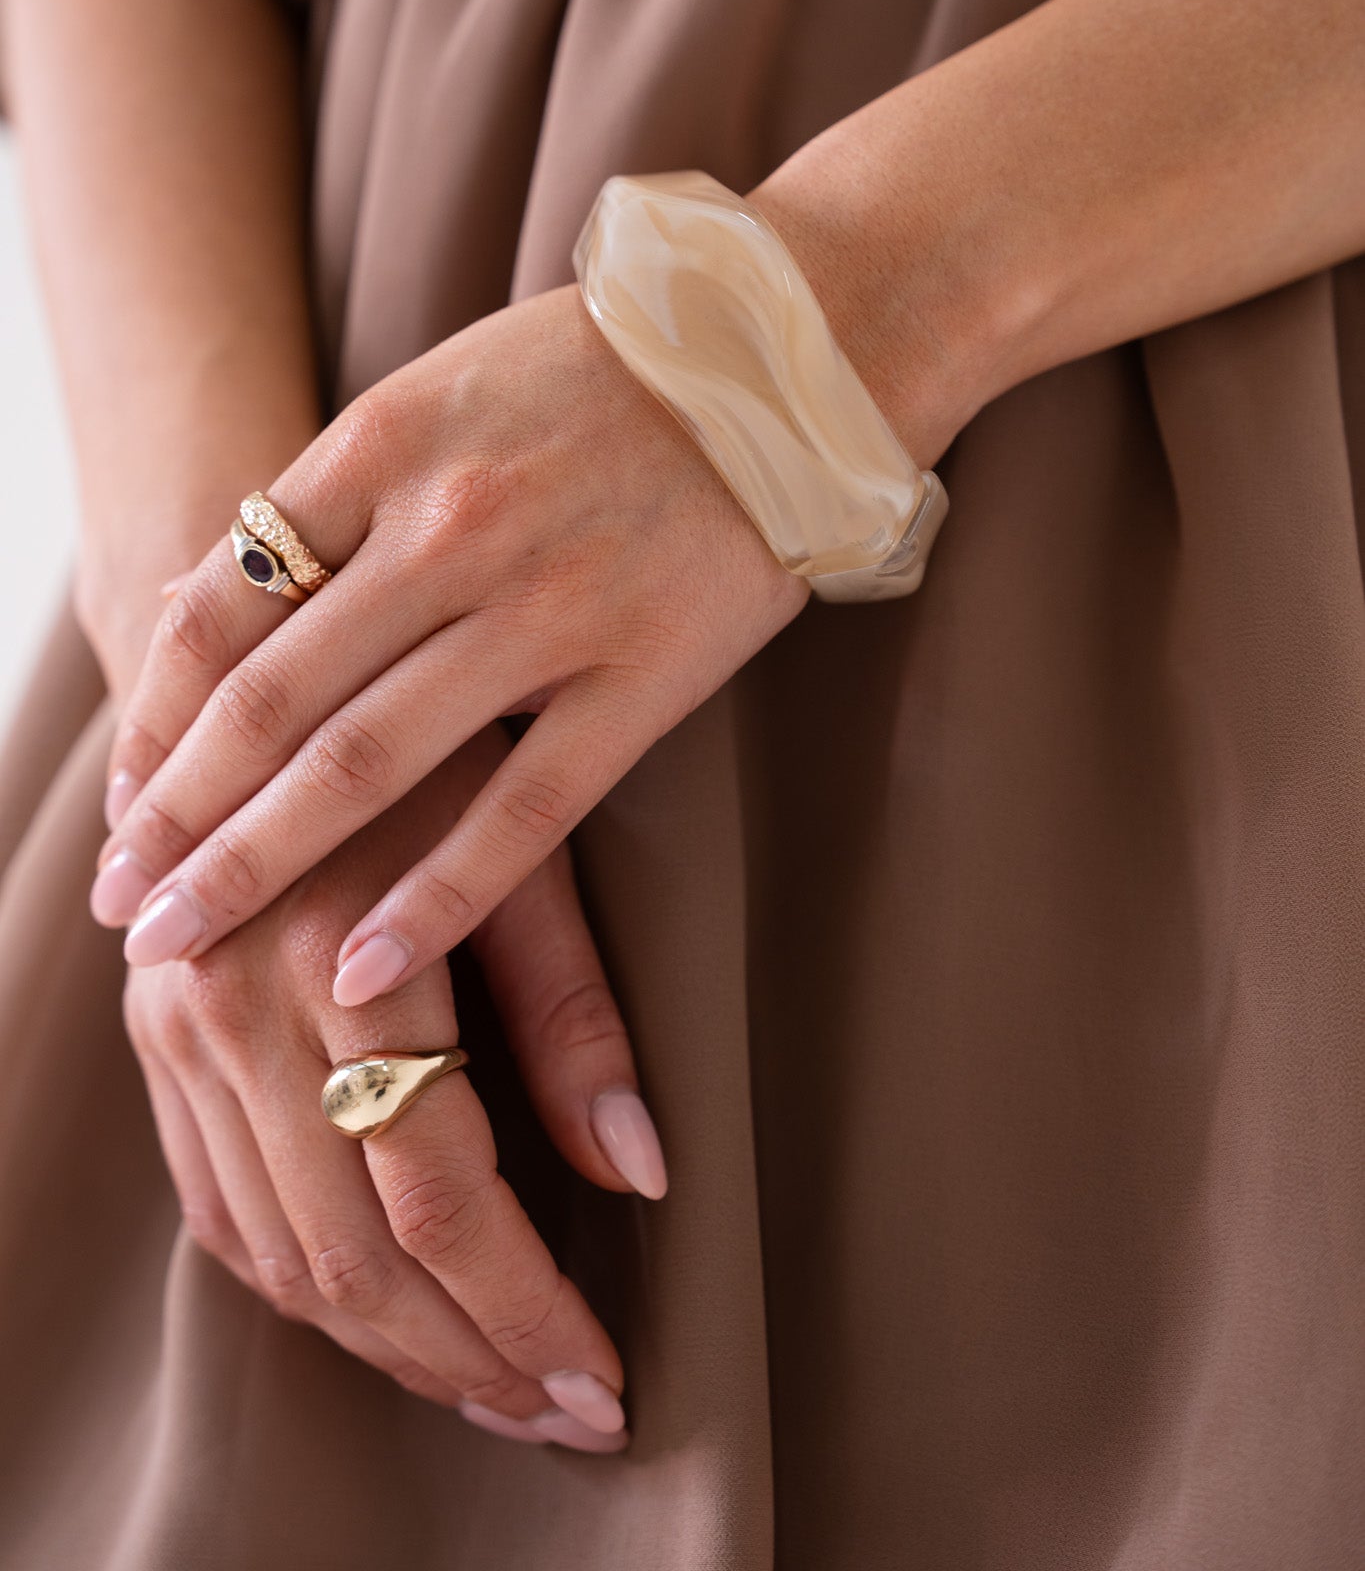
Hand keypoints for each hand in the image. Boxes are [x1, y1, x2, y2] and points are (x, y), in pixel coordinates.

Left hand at [94, 282, 805, 999]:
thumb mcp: (437, 391)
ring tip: (181, 947)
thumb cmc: (596, 367)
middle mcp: (447, 530)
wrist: (782, 349)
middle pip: (270, 703)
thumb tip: (200, 607)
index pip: (222, 605)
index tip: (123, 798)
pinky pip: (523, 814)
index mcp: (382, 446)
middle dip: (177, 817)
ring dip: (261, 867)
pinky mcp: (642, 678)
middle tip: (117, 904)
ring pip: (371, 766)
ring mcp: (547, 609)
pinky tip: (361, 965)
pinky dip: (434, 899)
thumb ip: (332, 499)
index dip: (154, 716)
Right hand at [125, 734, 663, 1451]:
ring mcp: (175, 1030)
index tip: (604, 1379)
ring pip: (276, 1256)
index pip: (440, 1194)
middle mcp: (232, 1006)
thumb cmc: (433, 736)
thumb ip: (573, 1013)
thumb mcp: (527, 841)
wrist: (274, 655)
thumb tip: (643, 1173)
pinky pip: (217, 1214)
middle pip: (351, 1253)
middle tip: (561, 1411)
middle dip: (466, 1355)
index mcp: (337, 953)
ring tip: (493, 1388)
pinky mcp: (155, 1042)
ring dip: (388, 1346)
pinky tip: (387, 1318)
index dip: (526, 1304)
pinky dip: (303, 1289)